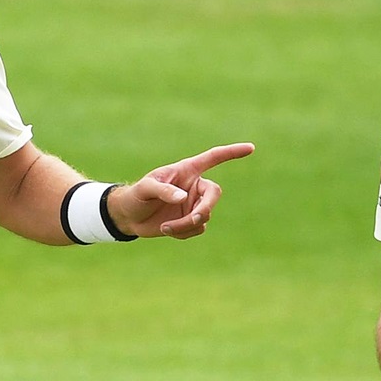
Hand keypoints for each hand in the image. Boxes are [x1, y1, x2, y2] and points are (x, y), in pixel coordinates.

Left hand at [108, 142, 254, 238]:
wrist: (130, 217)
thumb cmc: (136, 196)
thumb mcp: (145, 189)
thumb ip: (163, 190)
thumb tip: (183, 198)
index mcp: (187, 171)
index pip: (213, 158)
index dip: (231, 153)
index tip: (250, 148)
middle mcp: (194, 187)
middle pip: (214, 194)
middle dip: (205, 208)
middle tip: (194, 219)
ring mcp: (194, 205)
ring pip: (205, 216)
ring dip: (187, 224)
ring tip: (165, 227)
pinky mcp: (192, 221)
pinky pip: (198, 229)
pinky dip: (184, 232)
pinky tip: (168, 229)